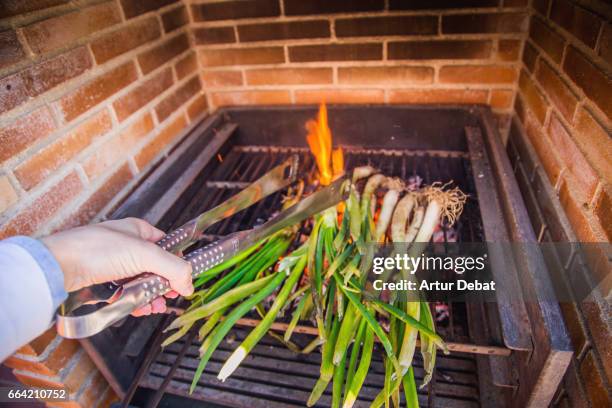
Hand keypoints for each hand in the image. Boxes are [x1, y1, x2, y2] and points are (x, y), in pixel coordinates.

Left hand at [41, 218, 192, 315]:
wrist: (58, 267)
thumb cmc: (96, 250)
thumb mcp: (144, 254)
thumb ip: (172, 267)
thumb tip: (190, 283)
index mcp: (138, 231)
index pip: (167, 246)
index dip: (177, 263)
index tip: (184, 280)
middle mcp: (127, 247)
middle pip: (156, 268)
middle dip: (165, 285)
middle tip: (170, 297)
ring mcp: (115, 266)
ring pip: (142, 283)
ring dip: (152, 297)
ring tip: (156, 308)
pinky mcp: (103, 283)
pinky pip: (126, 294)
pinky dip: (136, 303)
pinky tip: (141, 310)